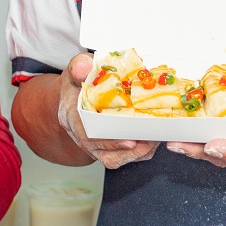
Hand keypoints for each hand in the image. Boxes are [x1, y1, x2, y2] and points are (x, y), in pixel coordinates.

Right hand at [59, 53, 158, 169]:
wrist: (75, 93)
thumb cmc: (77, 81)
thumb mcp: (75, 68)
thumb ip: (79, 65)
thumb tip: (85, 66)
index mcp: (71, 116)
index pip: (87, 135)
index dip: (109, 142)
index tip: (130, 141)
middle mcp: (81, 135)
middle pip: (104, 154)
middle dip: (129, 152)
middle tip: (151, 141)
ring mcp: (93, 144)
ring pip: (114, 159)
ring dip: (137, 153)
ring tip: (154, 140)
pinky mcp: (105, 147)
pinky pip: (122, 156)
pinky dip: (139, 151)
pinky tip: (152, 139)